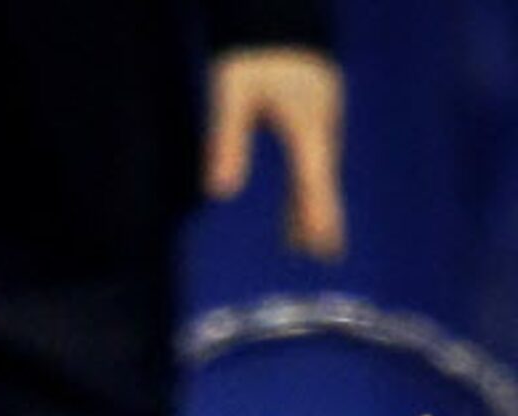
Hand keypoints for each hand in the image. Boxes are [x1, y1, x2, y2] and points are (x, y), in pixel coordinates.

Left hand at [207, 48, 344, 260]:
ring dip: (312, 209)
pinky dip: (306, 190)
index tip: (323, 246)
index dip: (318, 214)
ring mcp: (321, 123)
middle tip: (325, 262)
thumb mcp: (231, 94)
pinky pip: (311, 165)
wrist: (276, 22)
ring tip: (306, 250)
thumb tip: (219, 192)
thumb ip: (227, 140)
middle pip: (322, 182)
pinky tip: (295, 212)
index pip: (314, 179)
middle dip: (322, 220)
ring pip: (318, 175)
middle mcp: (321, 127)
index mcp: (306, 124)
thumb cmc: (253, 57)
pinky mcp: (313, 121)